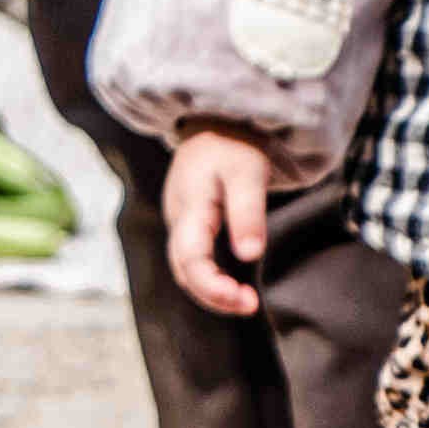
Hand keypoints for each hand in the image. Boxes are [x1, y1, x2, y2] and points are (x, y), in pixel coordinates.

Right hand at [161, 125, 279, 317]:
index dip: (213, 286)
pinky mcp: (190, 225)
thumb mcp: (248, 172)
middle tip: (249, 306)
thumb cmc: (233, 144)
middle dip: (213, 296)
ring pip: (186, 269)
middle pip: (184, 271)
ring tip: (244, 300)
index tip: (245, 300)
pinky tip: (232, 283)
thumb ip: (248, 214)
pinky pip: (193, 260)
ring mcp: (181, 224)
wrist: (216, 121)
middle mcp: (178, 221)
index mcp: (190, 208)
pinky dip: (210, 278)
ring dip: (212, 291)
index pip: (191, 259)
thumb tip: (250, 255)